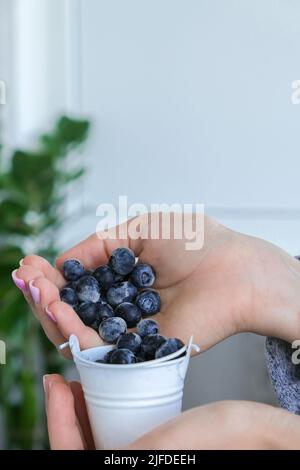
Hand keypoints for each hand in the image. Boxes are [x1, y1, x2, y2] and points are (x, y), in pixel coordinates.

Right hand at [12, 213, 299, 355]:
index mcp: (121, 277)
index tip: (30, 264)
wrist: (232, 268)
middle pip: (70, 310)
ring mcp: (127, 329)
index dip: (50, 276)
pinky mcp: (138, 350)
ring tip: (36, 289)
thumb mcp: (138, 229)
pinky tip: (56, 308)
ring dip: (49, 311)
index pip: (76, 284)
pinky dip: (72, 331)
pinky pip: (97, 348)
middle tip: (28, 277)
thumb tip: (62, 261)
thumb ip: (98, 246)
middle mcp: (121, 305)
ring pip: (76, 331)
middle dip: (43, 294)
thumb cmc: (194, 242)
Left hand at [44, 373, 299, 449]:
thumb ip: (125, 449)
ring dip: (85, 399)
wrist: (258, 435)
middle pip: (82, 437)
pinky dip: (106, 400)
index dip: (57, 419)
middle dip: (68, 406)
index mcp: (129, 463)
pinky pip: (116, 421)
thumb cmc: (218, 440)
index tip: (54, 381)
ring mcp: (139, 447)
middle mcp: (129, 454)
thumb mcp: (161, 445)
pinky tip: (108, 377)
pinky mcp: (151, 436)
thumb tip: (71, 449)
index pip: (71, 453)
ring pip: (97, 427)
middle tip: (65, 374)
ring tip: (83, 372)